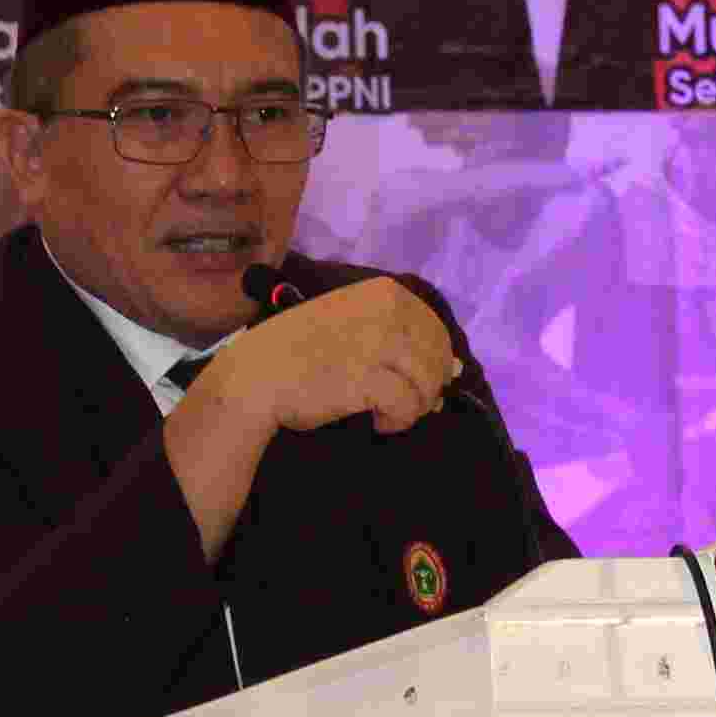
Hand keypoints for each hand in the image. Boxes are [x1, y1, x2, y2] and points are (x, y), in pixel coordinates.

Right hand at [194, 277, 457, 437]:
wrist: (257, 375)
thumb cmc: (301, 352)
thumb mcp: (354, 327)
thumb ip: (404, 339)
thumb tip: (458, 368)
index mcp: (386, 293)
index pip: (436, 331)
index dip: (433, 364)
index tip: (413, 383)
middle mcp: (387, 312)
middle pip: (437, 359)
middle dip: (426, 389)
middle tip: (400, 404)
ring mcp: (378, 343)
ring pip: (427, 384)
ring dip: (412, 408)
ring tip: (386, 415)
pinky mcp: (368, 378)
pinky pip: (407, 406)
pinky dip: (397, 422)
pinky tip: (377, 423)